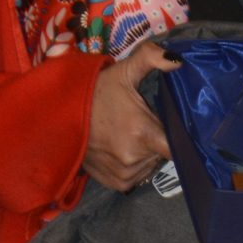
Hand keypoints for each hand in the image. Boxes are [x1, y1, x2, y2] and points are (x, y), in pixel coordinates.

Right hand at [83, 40, 178, 190]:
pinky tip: (120, 149)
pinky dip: (133, 165)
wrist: (61, 114)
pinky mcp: (116, 184)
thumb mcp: (124, 71)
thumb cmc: (96, 92)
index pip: (178, 148)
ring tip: (126, 135)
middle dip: (156, 139)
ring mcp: (125, 174)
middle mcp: (135, 158)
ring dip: (145, 153)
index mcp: (143, 133)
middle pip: (162, 152)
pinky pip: (137, 176)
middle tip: (139, 123)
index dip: (182, 139)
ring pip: (150, 164)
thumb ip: (151, 59)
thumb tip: (178, 60)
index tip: (179, 130)